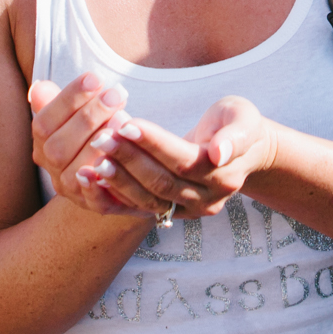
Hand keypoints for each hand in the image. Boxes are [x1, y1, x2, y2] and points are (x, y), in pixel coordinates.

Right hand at [27, 72, 136, 216]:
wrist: (118, 170)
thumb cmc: (97, 131)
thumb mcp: (79, 114)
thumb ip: (61, 103)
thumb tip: (38, 88)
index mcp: (43, 143)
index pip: (45, 122)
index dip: (68, 99)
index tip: (95, 78)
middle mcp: (52, 168)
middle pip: (58, 148)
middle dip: (88, 118)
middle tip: (116, 93)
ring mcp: (71, 190)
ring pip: (75, 173)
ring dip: (98, 146)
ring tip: (123, 120)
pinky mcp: (95, 206)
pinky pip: (94, 203)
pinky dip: (99, 186)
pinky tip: (111, 164)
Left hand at [90, 97, 277, 220]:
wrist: (241, 152)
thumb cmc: (238, 125)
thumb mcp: (244, 119)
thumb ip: (236, 135)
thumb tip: (220, 153)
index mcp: (224, 175)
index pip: (183, 161)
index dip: (154, 144)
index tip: (126, 124)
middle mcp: (206, 200)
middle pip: (161, 182)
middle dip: (129, 159)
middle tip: (101, 136)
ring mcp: (187, 211)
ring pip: (146, 199)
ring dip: (116, 179)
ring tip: (93, 155)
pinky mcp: (169, 214)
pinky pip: (135, 210)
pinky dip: (110, 197)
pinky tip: (88, 179)